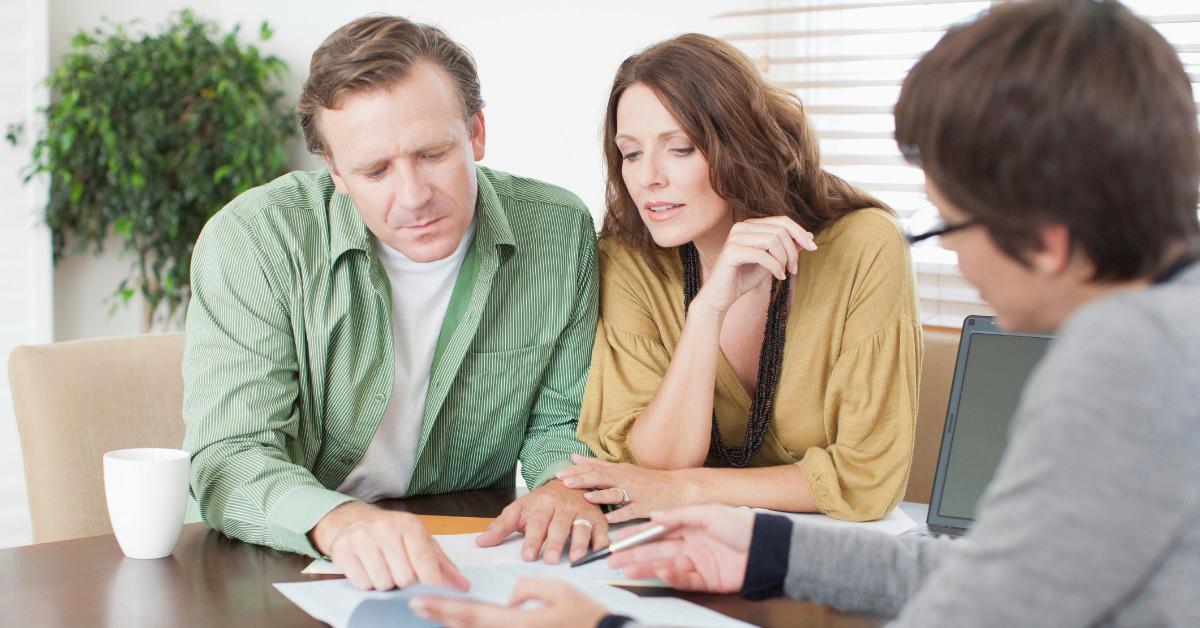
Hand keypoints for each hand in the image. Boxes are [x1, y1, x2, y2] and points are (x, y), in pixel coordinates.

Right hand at [309, 501, 468, 590]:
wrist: (351, 520)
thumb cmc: (391, 533)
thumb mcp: (420, 540)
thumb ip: (442, 564)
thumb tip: (462, 586)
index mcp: (409, 525)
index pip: (424, 561)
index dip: (431, 581)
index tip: (433, 590)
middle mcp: (385, 529)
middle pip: (405, 577)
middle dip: (406, 582)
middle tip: (401, 573)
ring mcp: (362, 539)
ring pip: (383, 583)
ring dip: (386, 583)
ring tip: (385, 569)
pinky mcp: (343, 551)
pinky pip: (362, 584)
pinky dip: (367, 583)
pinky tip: (368, 569)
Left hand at [409, 577, 608, 627]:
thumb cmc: (583, 616)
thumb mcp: (558, 591)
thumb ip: (528, 587)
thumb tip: (510, 595)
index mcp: (517, 623)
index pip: (471, 615)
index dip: (443, 608)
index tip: (421, 601)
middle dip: (440, 615)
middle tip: (416, 605)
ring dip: (452, 623)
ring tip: (433, 612)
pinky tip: (461, 622)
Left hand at [474, 479, 606, 563]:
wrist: (568, 482)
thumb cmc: (542, 502)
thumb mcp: (519, 509)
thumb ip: (501, 526)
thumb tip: (481, 542)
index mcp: (542, 502)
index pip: (536, 522)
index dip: (532, 539)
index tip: (528, 555)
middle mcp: (563, 506)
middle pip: (559, 525)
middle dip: (555, 543)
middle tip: (549, 560)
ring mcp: (582, 511)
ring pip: (581, 526)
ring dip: (579, 542)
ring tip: (575, 557)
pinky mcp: (597, 517)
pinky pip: (602, 528)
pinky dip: (602, 540)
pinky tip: (598, 550)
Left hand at [556, 453, 698, 523]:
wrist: (677, 488)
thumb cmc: (648, 481)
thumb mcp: (622, 469)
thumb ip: (597, 464)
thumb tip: (575, 456)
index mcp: (618, 470)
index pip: (593, 468)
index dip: (575, 470)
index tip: (558, 473)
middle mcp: (625, 479)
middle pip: (600, 477)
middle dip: (581, 479)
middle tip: (563, 481)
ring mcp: (635, 492)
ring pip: (615, 493)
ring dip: (600, 495)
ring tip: (584, 497)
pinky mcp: (645, 506)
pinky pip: (631, 511)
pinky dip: (620, 514)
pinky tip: (609, 519)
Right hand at [608, 504, 753, 592]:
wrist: (767, 547)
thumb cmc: (742, 525)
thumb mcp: (709, 512)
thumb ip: (680, 515)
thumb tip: (655, 516)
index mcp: (690, 527)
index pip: (658, 533)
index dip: (638, 536)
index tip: (618, 540)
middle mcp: (691, 545)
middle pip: (657, 551)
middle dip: (634, 555)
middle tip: (613, 560)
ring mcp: (698, 563)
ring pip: (666, 566)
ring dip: (646, 568)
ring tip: (627, 570)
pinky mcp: (707, 580)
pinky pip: (684, 579)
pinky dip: (670, 576)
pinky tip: (659, 572)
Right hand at [693, 216, 815, 314]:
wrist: (720, 296)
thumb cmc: (744, 278)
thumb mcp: (771, 261)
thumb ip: (786, 248)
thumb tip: (809, 236)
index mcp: (750, 225)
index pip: (782, 221)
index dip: (800, 233)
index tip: (813, 247)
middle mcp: (741, 227)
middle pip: (780, 230)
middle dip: (793, 250)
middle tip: (794, 269)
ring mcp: (735, 237)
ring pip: (773, 240)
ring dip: (785, 259)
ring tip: (785, 273)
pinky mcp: (732, 251)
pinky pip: (763, 255)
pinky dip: (775, 267)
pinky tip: (778, 277)